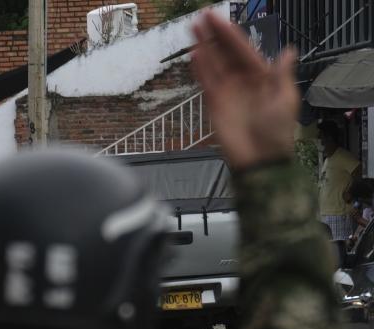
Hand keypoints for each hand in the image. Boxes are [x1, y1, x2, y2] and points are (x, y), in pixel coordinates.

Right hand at [191, 12, 298, 169]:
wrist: (259, 159)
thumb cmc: (277, 132)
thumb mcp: (286, 100)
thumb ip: (282, 75)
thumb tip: (288, 51)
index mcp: (263, 76)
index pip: (244, 49)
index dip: (231, 34)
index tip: (218, 19)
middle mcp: (243, 80)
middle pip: (226, 52)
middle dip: (215, 34)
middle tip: (202, 15)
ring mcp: (227, 91)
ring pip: (214, 63)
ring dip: (204, 46)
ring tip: (193, 28)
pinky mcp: (215, 104)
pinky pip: (206, 81)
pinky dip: (200, 68)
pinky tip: (194, 53)